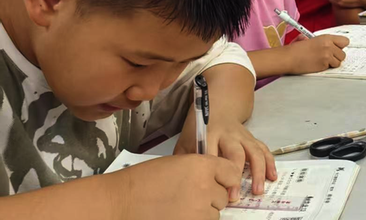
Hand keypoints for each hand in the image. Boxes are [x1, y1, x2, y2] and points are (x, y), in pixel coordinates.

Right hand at [112, 154, 240, 219]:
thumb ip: (201, 170)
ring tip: (182, 207)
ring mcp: (199, 211)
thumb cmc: (145, 180)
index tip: (222, 183)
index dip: (227, 178)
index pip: (232, 172)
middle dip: (212, 197)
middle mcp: (205, 187)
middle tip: (192, 196)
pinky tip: (179, 215)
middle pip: (223, 196)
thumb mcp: (178, 163)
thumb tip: (216, 181)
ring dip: (204, 212)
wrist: (121, 201)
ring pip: (215, 214)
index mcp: (202, 166)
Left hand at [175, 115, 275, 199]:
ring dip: (258, 172)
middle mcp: (229, 135)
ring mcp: (243, 136)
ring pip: (254, 152)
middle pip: (236, 154)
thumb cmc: (199, 127)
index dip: (215, 172)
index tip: (215, 190)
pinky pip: (263, 149)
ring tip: (258, 190)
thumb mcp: (186, 140)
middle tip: (235, 196)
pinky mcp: (252, 138)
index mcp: (210, 134)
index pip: (213, 154)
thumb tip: (184, 181)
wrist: (218, 105)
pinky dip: (269, 163)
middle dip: (236, 175)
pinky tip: (272, 177)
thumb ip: (185, 159)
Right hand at [285, 34, 348, 73]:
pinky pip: (331, 68)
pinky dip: (326, 67)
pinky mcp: (324, 65)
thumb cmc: (296, 49)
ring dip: (332, 63)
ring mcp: (327, 56)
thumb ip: (320, 40)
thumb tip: (325, 43)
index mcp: (326, 37)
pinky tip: (318, 64)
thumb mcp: (309, 39)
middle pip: (343, 54)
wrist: (289, 57)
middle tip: (328, 57)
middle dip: (336, 56)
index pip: (345, 41)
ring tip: (322, 61)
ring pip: (338, 62)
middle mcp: (329, 46)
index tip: (337, 49)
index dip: (341, 46)